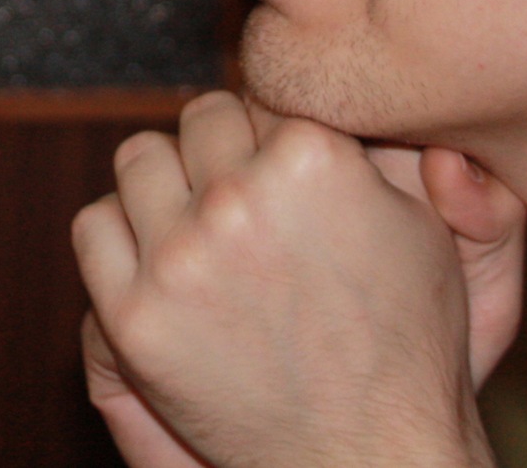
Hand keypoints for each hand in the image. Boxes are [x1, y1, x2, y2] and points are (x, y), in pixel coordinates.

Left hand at [71, 92, 495, 467]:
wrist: (368, 457)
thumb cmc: (408, 345)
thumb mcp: (432, 233)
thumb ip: (401, 149)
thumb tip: (365, 98)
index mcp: (312, 159)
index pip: (263, 95)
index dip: (276, 133)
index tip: (287, 171)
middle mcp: (239, 199)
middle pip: (199, 118)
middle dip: (225, 151)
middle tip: (250, 200)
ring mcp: (180, 259)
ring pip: (138, 159)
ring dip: (168, 185)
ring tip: (204, 225)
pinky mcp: (134, 316)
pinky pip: (94, 227)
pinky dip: (121, 236)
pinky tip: (162, 259)